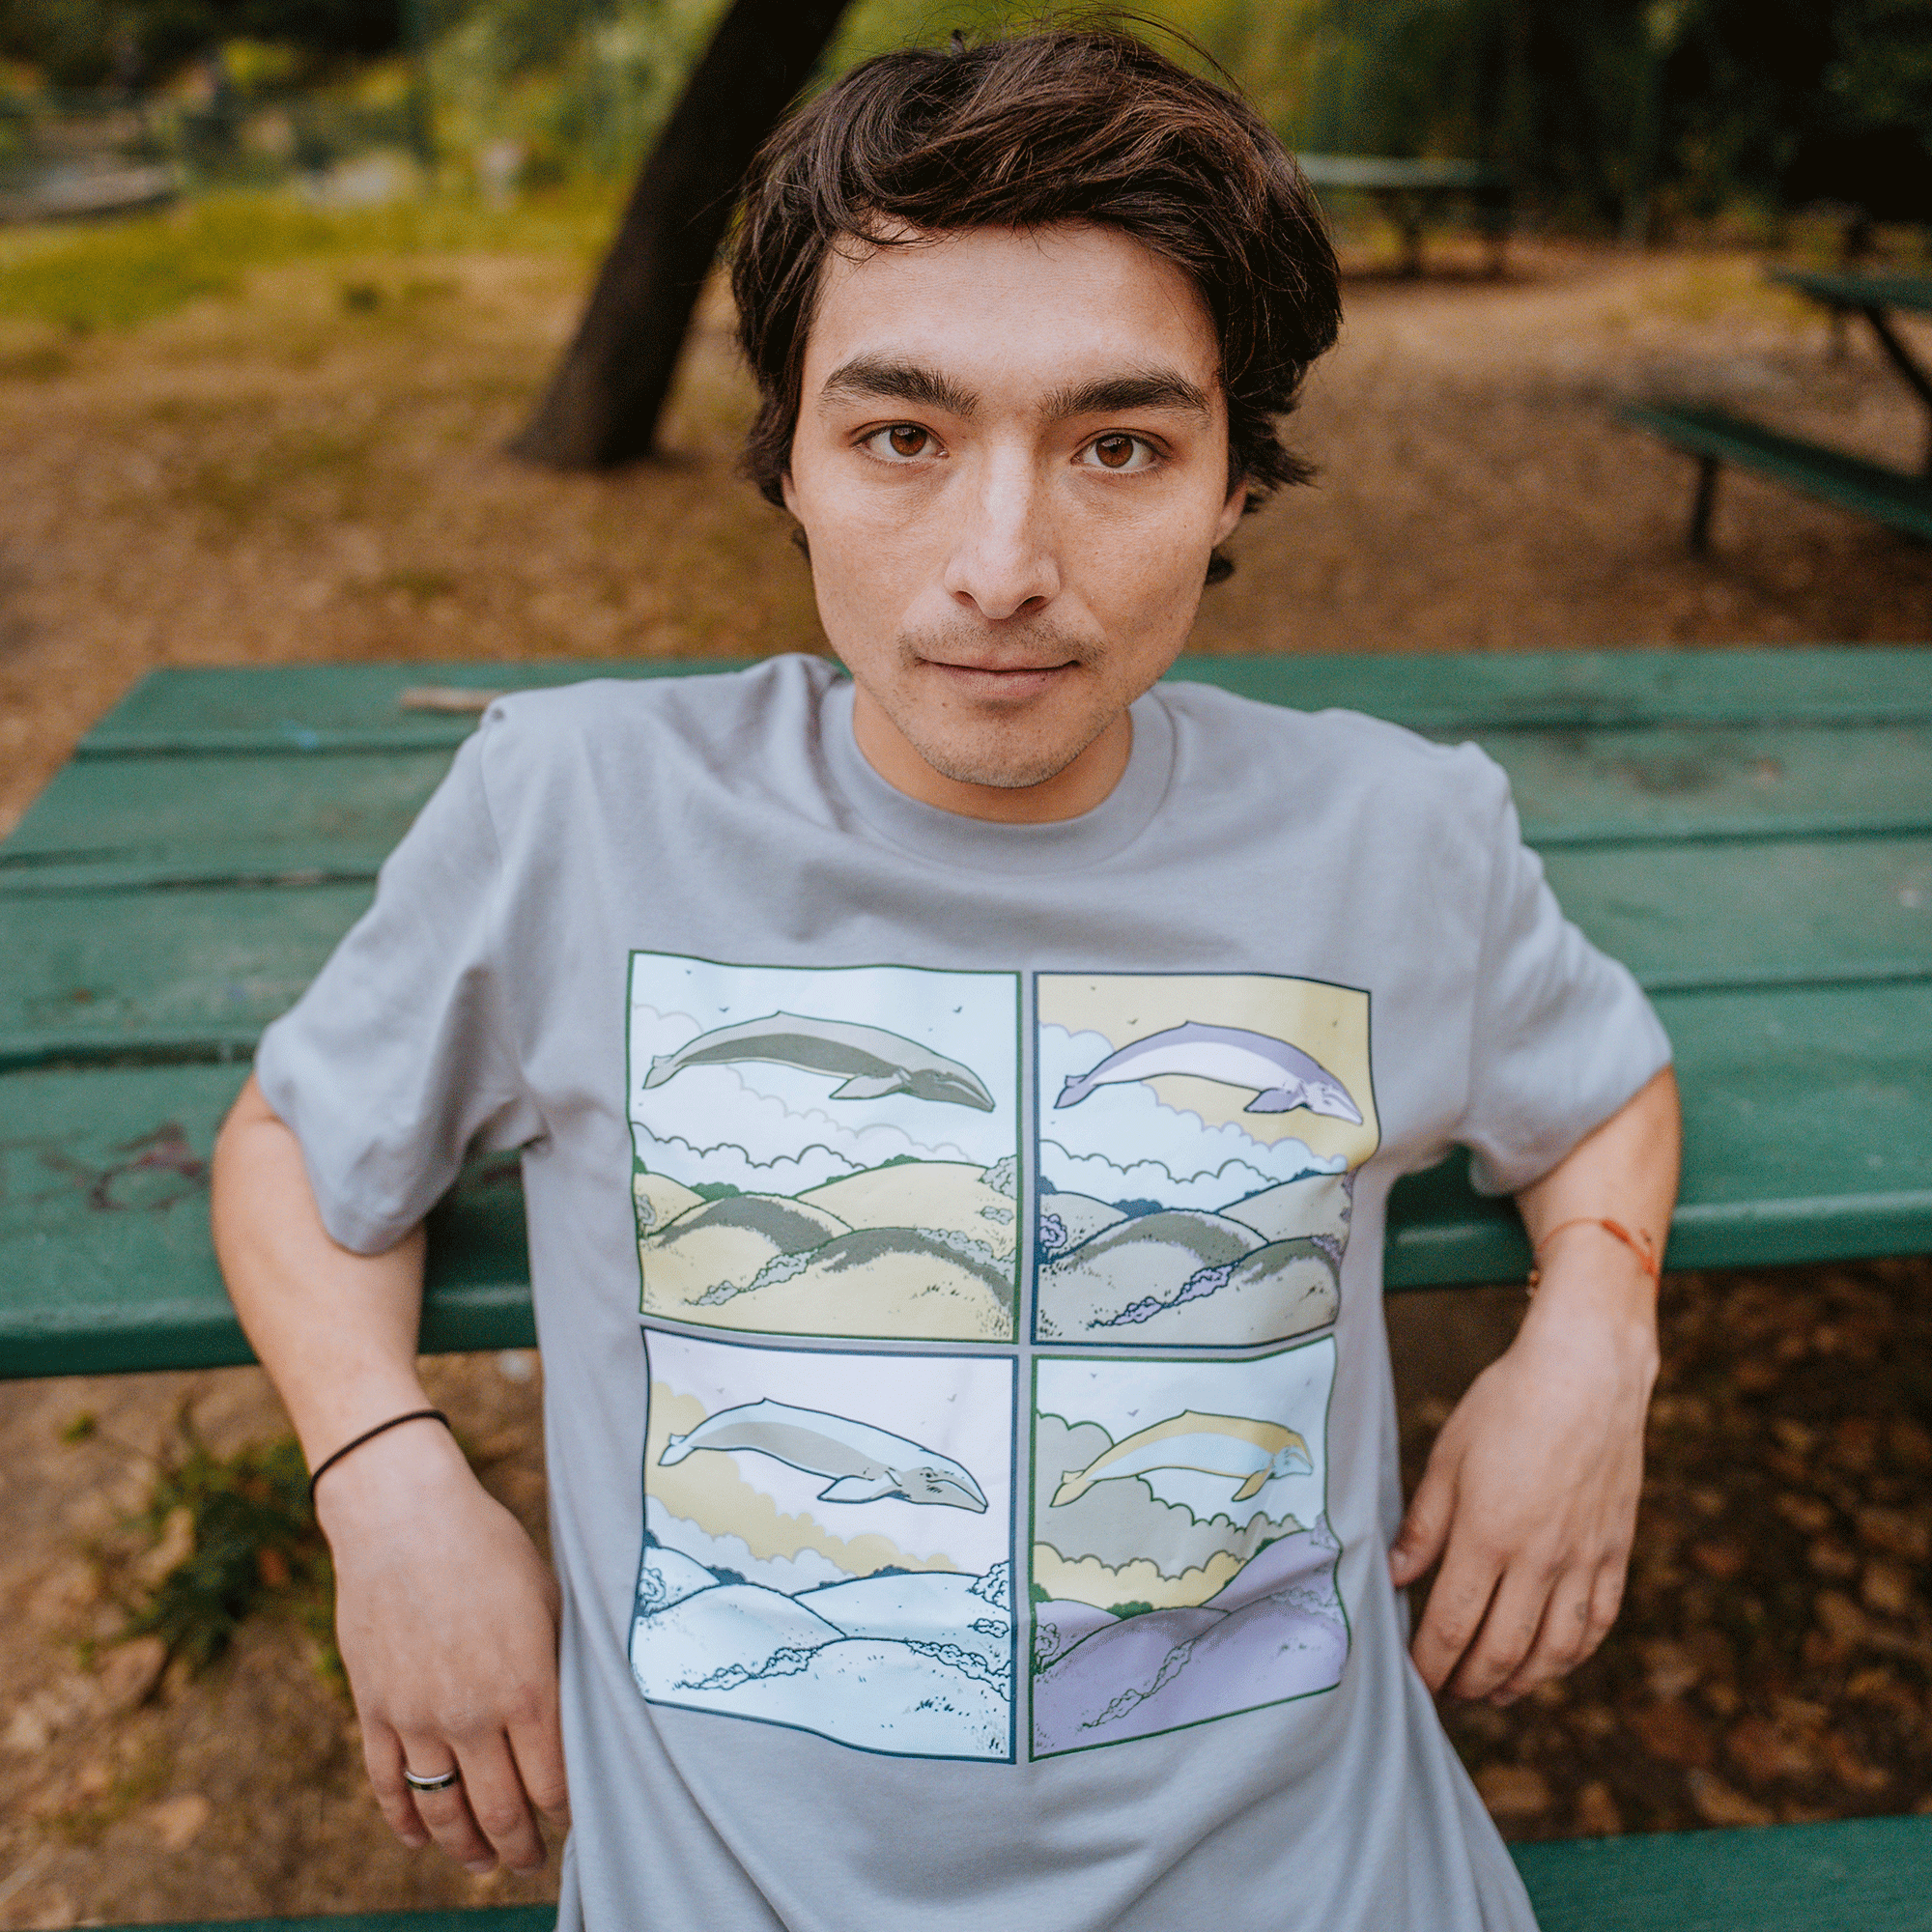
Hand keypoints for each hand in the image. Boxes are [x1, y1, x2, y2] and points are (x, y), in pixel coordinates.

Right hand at [315, 1419, 568, 1872]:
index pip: (554, 1783)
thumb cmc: (489, 1547)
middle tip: (532, 1861)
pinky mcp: (374, 1710)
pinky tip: (421, 1837)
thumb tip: (584, 1712)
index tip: (576, 1820)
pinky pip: (389, 1786)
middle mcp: (473, 1714)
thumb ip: (561, 1664)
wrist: (403, 1516)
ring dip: (466, 1849)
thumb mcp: (547, 1599)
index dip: (567, 1812)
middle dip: (520, 1848)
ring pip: (444, 1813)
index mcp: (528, 1686)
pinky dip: (407, 1822)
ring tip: (484, 1862)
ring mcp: (417, 1717)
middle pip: (500, 1813)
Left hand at [1388, 1256, 1658, 1703]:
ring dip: (1522, 1682)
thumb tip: (1395, 1578)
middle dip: (1469, 1683)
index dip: (1430, 1663)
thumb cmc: (1508, 1403)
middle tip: (1448, 1693)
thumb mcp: (1448, 1455)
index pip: (1451, 1624)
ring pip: (1555, 1651)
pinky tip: (1553, 1661)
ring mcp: (1584, 1559)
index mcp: (1487, 1535)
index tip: (1414, 1679)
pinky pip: (1598, 1623)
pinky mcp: (1616, 1551)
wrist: (1588, 1371)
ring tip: (1494, 1692)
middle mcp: (1539, 1559)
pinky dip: (1574, 1655)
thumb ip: (1424, 1526)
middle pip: (1502, 1650)